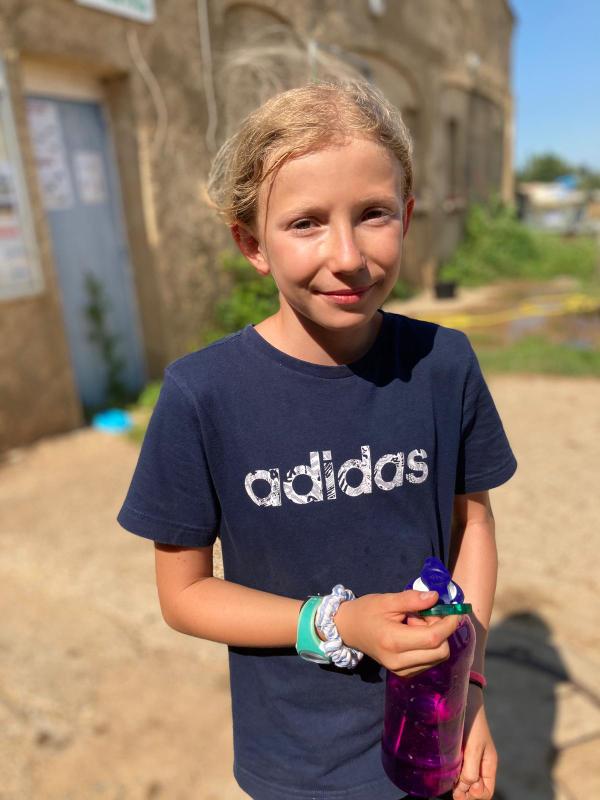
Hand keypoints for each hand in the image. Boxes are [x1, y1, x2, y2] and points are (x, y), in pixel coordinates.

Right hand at [334, 590, 460, 676]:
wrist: (348, 629)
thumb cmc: (366, 611)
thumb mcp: (387, 600)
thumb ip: (412, 599)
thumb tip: (436, 597)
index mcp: (393, 641)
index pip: (433, 638)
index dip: (449, 623)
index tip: (455, 610)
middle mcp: (399, 661)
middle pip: (440, 651)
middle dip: (441, 630)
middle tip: (427, 614)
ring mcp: (401, 670)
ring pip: (437, 657)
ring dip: (435, 639)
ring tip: (416, 623)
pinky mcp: (404, 673)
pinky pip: (429, 661)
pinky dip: (430, 647)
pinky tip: (414, 634)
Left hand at [453, 687, 496, 799]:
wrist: (463, 699)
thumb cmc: (472, 723)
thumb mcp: (475, 747)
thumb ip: (472, 770)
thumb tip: (465, 789)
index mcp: (489, 765)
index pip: (486, 792)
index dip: (475, 797)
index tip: (462, 792)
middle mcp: (478, 764)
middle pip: (473, 789)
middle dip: (464, 792)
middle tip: (452, 790)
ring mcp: (467, 758)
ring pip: (463, 780)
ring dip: (456, 784)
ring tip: (447, 780)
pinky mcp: (456, 751)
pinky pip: (455, 769)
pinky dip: (450, 774)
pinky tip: (443, 771)